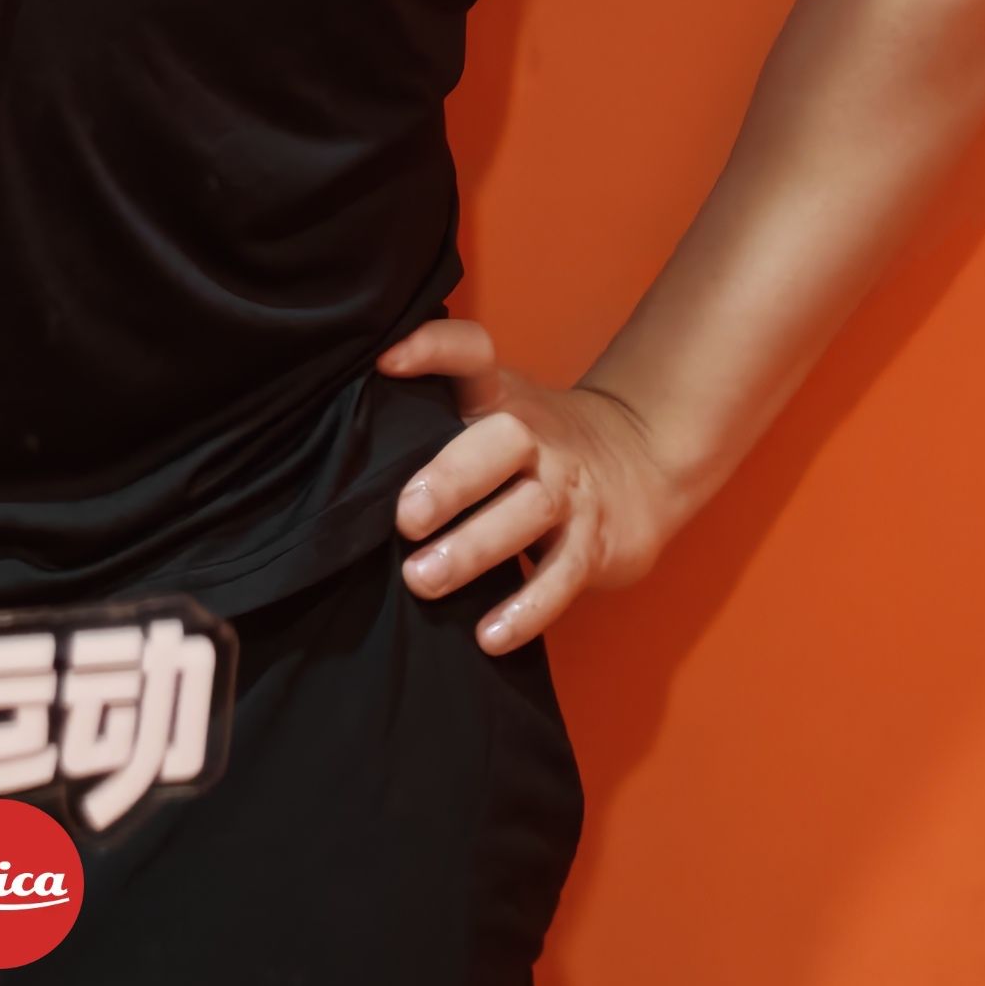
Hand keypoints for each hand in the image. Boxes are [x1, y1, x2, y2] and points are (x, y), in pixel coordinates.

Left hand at [377, 316, 689, 653]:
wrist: (644, 461)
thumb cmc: (535, 445)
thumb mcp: (495, 414)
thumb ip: (435, 423)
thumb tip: (341, 457)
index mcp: (502, 398)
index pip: (472, 354)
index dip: (433, 349)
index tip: (385, 360)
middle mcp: (537, 437)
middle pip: (501, 443)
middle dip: (451, 480)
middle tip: (404, 518)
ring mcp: (569, 489)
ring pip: (528, 512)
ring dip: (474, 549)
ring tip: (422, 581)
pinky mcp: (594, 544)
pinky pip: (562, 578)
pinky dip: (526, 610)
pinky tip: (488, 636)